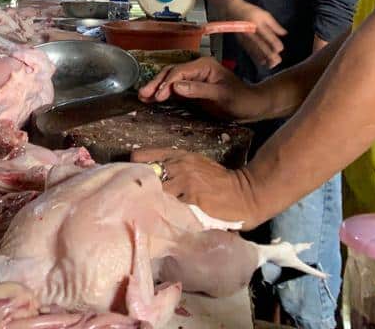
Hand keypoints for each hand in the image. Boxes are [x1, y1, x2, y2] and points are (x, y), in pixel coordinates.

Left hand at [130, 148, 262, 228]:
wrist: (244, 193)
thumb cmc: (219, 181)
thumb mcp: (194, 165)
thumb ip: (174, 168)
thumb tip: (150, 177)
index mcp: (177, 155)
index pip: (142, 156)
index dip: (133, 168)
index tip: (130, 179)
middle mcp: (178, 165)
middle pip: (144, 175)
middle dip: (138, 188)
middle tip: (134, 200)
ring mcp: (184, 181)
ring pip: (155, 192)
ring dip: (150, 202)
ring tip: (146, 212)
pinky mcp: (191, 198)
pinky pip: (170, 207)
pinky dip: (164, 213)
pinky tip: (161, 219)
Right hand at [137, 57, 263, 121]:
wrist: (253, 107)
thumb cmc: (241, 100)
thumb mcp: (222, 95)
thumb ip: (198, 90)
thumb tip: (176, 87)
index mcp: (203, 65)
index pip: (179, 72)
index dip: (167, 83)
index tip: (158, 96)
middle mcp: (196, 69)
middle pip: (171, 73)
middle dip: (156, 83)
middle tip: (143, 94)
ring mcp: (193, 78)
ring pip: (169, 80)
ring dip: (156, 88)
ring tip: (143, 97)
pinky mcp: (192, 89)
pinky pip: (174, 89)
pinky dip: (163, 94)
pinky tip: (153, 99)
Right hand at [226, 0, 286, 68]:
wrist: (231, 10)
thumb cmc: (250, 11)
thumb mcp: (264, 14)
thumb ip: (274, 25)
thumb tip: (284, 34)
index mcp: (257, 24)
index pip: (267, 35)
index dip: (274, 43)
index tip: (280, 49)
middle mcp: (250, 32)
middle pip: (260, 45)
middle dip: (269, 54)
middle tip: (277, 61)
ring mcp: (244, 37)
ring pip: (254, 50)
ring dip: (263, 58)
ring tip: (272, 65)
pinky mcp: (241, 41)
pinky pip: (249, 50)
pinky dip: (256, 57)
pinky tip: (262, 62)